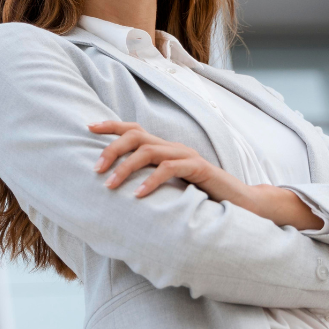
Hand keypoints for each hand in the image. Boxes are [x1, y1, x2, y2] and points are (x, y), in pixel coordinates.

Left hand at [89, 120, 250, 202]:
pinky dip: (151, 181)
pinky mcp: (198, 168)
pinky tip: (139, 195)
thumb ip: (148, 180)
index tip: (88, 127)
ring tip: (110, 185)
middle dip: (112, 149)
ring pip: (149, 151)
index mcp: (164, 148)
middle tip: (96, 169)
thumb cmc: (200, 196)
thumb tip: (116, 186)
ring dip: (126, 167)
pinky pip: (170, 169)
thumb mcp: (168, 186)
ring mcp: (186, 156)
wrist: (240, 202)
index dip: (111, 126)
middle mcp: (173, 147)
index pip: (134, 129)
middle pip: (136, 136)